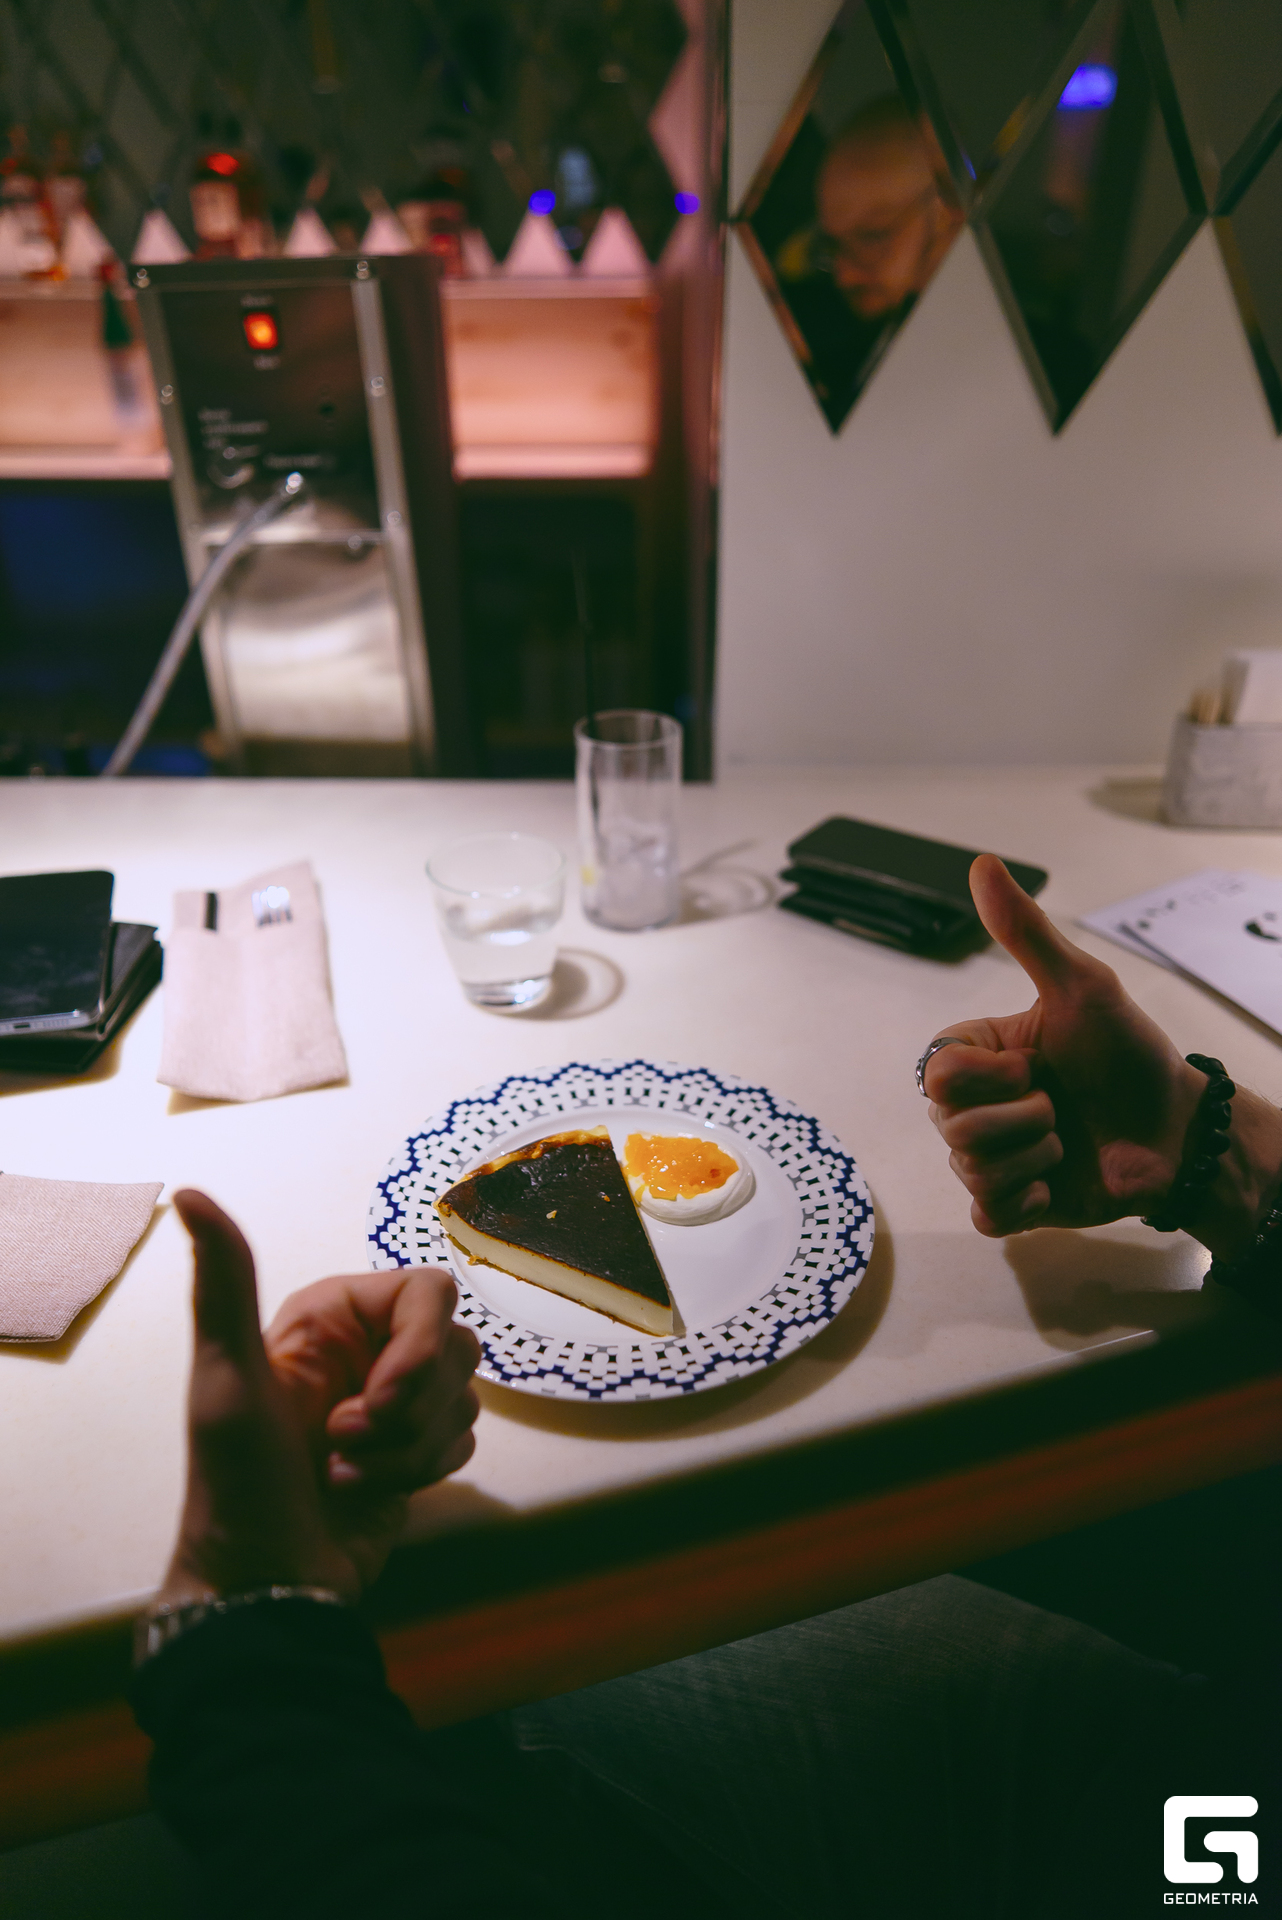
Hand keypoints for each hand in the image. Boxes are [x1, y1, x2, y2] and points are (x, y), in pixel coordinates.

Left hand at [158, 1190, 480, 1606]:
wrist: (266, 1585)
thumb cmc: (240, 1483)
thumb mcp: (227, 1378)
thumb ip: (225, 1282)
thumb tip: (190, 1194)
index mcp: (331, 1317)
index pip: (430, 1292)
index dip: (419, 1347)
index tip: (382, 1396)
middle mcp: (368, 1349)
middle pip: (454, 1345)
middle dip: (409, 1408)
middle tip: (343, 1441)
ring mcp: (394, 1403)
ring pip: (465, 1396)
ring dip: (409, 1449)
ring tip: (344, 1474)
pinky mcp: (416, 1451)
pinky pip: (464, 1440)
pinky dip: (421, 1473)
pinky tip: (367, 1492)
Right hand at [924, 856, 1204, 1237]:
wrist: (1177, 1134)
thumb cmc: (1129, 1055)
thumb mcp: (1080, 988)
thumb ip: (1026, 932)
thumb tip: (981, 863)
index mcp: (980, 1056)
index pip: (937, 1073)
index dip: (986, 1077)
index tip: (1033, 1067)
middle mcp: (977, 1106)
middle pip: (950, 1126)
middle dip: (1019, 1120)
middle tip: (1059, 1108)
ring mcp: (991, 1157)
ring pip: (970, 1170)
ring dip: (1033, 1158)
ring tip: (1066, 1145)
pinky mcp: (1011, 1205)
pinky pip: (987, 1213)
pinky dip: (1024, 1201)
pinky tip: (1054, 1183)